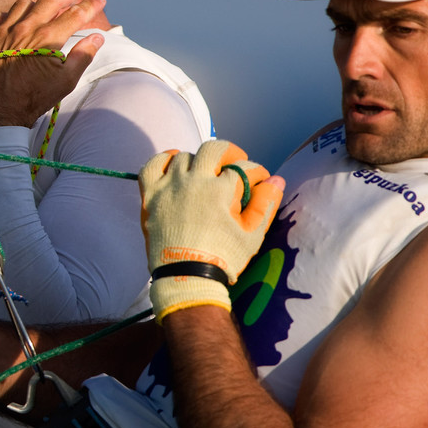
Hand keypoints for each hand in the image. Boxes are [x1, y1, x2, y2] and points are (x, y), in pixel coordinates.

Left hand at [0, 0, 106, 131]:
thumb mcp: (65, 82)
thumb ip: (83, 56)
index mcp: (48, 39)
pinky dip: (11, 15)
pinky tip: (16, 22)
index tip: (100, 0)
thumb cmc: (34, 99)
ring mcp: (3, 31)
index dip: (90, 5)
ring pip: (24, 4)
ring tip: (44, 11)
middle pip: (50, 0)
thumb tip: (97, 37)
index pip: (75, 14)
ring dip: (38, 5)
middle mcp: (25, 29)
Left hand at [138, 140, 284, 322]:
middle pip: (214, 150)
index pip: (244, 168)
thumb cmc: (222, 258)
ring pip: (185, 156)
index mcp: (221, 189)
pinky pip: (153, 165)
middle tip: (235, 165)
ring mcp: (170, 186)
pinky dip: (164, 160)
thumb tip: (276, 180)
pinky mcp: (151, 195)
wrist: (185, 277)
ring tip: (206, 173)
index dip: (256, 173)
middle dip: (230, 154)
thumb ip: (266, 205)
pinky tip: (175, 165)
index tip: (259, 181)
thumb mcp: (252, 235)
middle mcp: (194, 180)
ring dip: (199, 161)